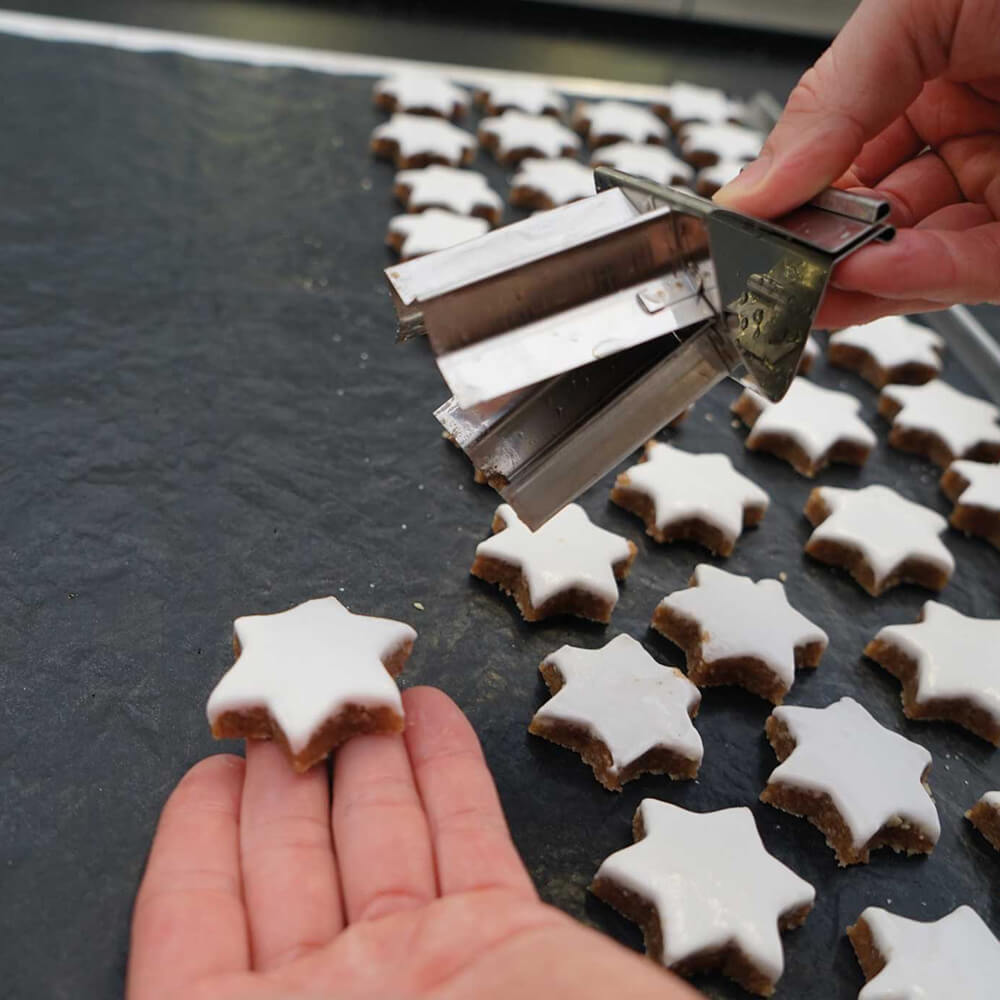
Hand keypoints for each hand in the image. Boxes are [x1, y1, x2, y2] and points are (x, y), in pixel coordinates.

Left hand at [127, 686, 698, 999]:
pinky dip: (450, 772)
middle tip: (292, 697)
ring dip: (368, 757)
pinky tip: (432, 714)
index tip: (208, 769)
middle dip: (288, 778)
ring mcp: (432, 972)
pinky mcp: (512, 940)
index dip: (196, 847)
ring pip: (384, 838)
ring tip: (356, 689)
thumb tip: (186, 989)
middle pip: (292, 868)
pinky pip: (470, 837)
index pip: (199, 933)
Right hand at [714, 0, 999, 327]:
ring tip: (809, 289)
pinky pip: (975, 267)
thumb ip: (829, 99)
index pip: (836, 156)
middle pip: (870, 219)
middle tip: (769, 275)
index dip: (789, 194)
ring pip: (916, 257)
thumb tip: (752, 187)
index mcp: (929, 73)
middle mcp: (969, 134)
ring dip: (859, 281)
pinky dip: (922, 279)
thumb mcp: (918, 6)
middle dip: (817, 252)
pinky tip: (871, 278)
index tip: (749, 224)